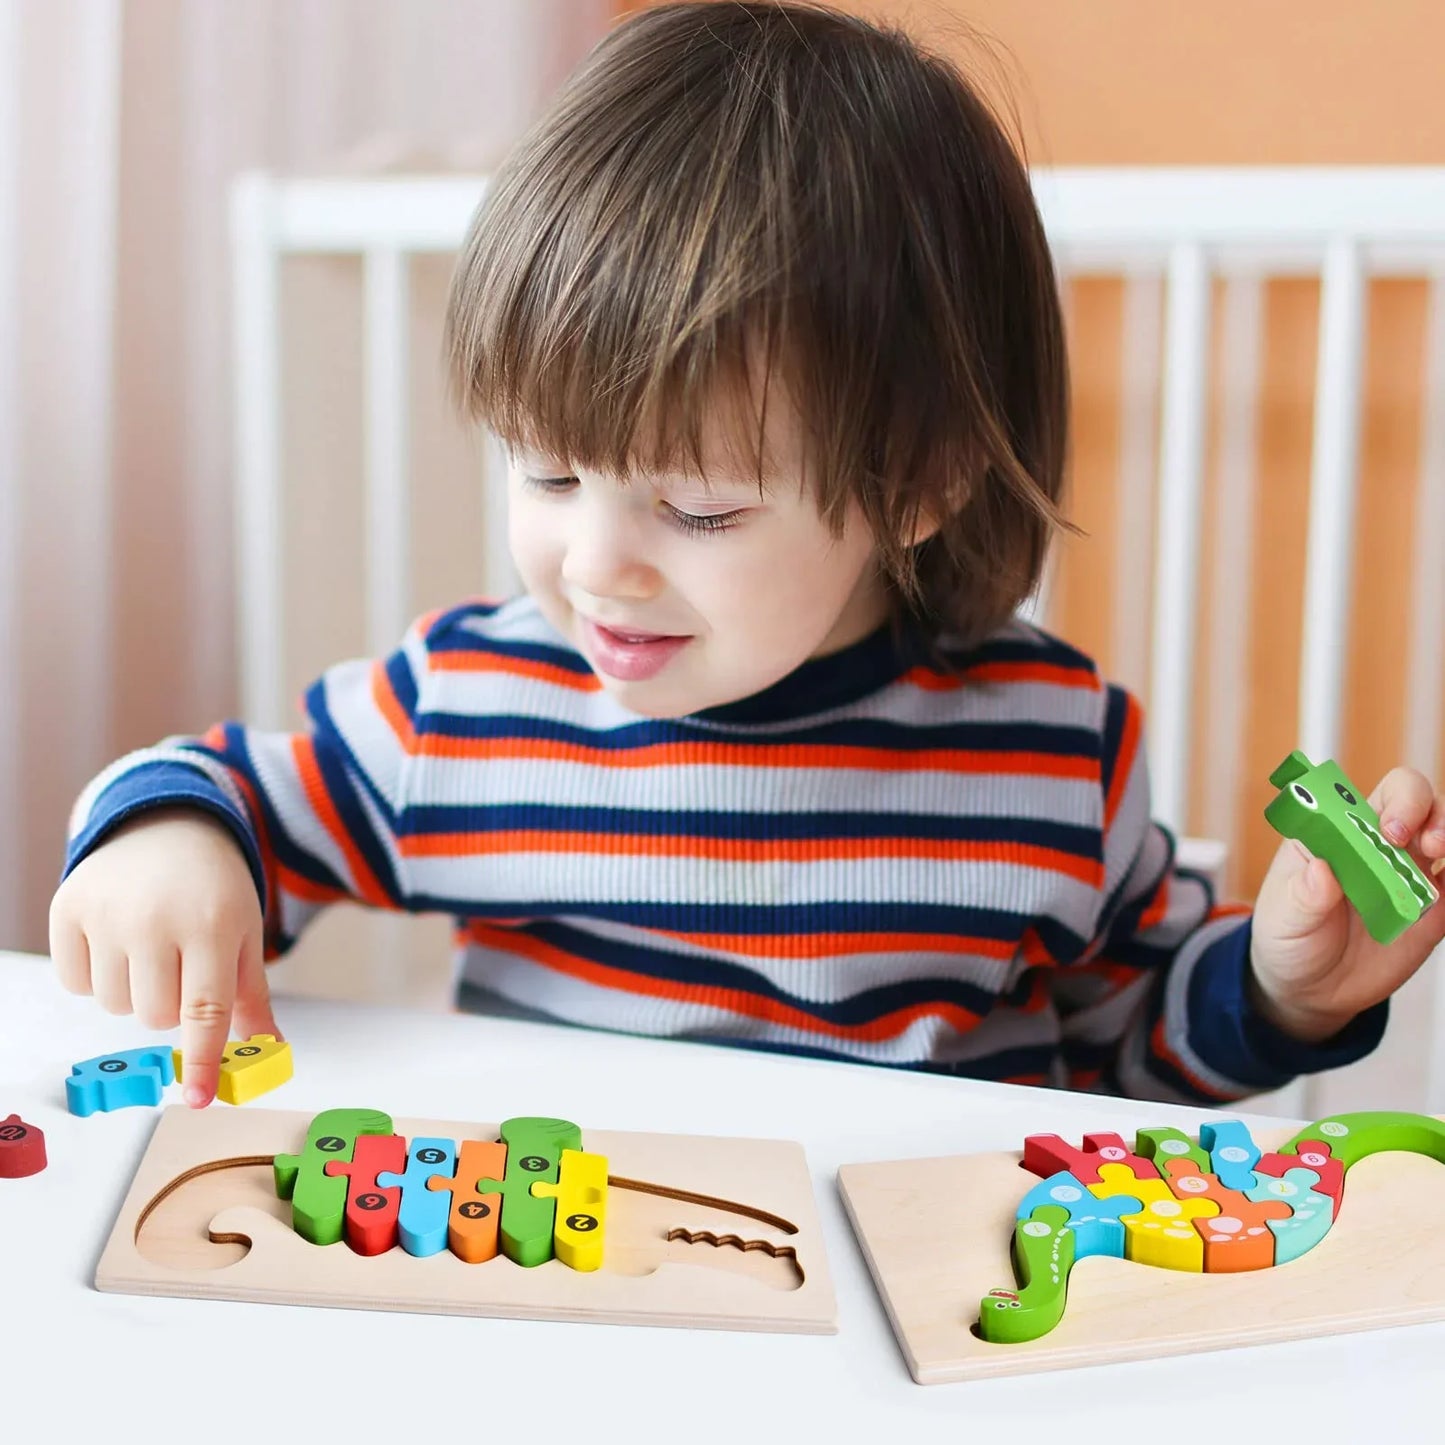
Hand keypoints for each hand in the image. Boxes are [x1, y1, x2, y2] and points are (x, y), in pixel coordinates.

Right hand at [48, 807, 276, 1106]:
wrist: (167, 829)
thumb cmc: (213, 890)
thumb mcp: (244, 934)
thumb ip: (252, 998)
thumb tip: (270, 1052)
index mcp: (212, 924)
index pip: (206, 1009)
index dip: (204, 1058)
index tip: (199, 1098)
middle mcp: (156, 919)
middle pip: (156, 1017)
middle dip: (172, 1007)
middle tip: (182, 965)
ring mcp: (107, 913)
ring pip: (115, 1006)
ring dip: (135, 992)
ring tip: (151, 947)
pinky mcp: (68, 909)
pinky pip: (77, 982)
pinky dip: (97, 974)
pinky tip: (117, 939)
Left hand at [1249, 766, 1444, 1042]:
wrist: (1310, 988)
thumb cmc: (1287, 937)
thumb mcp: (1284, 919)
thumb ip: (1303, 897)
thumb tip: (1320, 872)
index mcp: (1332, 833)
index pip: (1363, 795)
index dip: (1381, 802)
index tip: (1389, 831)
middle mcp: (1374, 843)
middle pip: (1414, 800)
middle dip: (1427, 811)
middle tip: (1425, 842)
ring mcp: (1406, 872)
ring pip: (1443, 833)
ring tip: (1443, 852)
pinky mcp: (1431, 910)